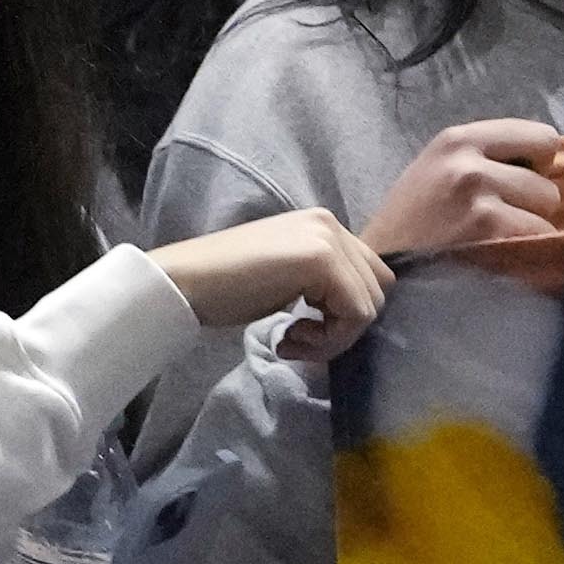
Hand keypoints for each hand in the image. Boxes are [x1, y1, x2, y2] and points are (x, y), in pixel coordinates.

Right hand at [153, 209, 392, 359]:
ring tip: (291, 339)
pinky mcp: (322, 261)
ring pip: (370, 305)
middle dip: (346, 326)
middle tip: (300, 339)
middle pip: (378, 289)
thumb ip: (325, 282)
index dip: (347, 313)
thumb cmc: (226, 286)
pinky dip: (329, 339)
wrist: (184, 282)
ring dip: (335, 337)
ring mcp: (328, 239)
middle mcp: (331, 224)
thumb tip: (359, 312)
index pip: (370, 276)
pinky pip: (356, 314)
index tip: (306, 329)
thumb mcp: (288, 277)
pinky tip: (288, 337)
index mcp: (324, 225)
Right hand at [364, 118, 563, 258]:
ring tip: (496, 242)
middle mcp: (468, 163)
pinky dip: (528, 256)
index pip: (542, 137)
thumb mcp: (438, 171)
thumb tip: (549, 166)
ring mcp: (479, 198)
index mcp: (457, 139)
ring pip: (547, 216)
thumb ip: (486, 160)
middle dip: (533, 207)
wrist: (377, 269)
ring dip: (531, 234)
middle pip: (548, 183)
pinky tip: (498, 260)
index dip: (539, 165)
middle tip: (502, 222)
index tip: (520, 184)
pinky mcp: (488, 234)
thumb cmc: (411, 224)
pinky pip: (539, 242)